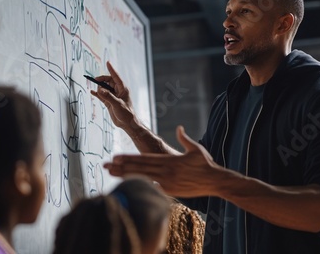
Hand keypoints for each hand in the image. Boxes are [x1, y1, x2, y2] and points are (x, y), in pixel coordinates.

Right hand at [90, 62, 136, 130]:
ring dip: (99, 87)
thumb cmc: (126, 113)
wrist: (127, 123)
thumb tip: (100, 89)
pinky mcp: (109, 102)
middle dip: (102, 80)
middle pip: (108, 81)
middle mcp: (117, 91)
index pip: (116, 76)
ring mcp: (113, 96)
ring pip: (104, 88)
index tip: (108, 62)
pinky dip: (97, 93)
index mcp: (122, 89)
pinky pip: (102, 95)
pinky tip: (92, 92)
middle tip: (95, 80)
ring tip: (95, 89)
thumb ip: (108, 97)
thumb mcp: (117, 104)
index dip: (111, 69)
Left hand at [104, 126, 225, 197]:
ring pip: (142, 179)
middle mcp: (165, 171)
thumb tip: (179, 128)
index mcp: (168, 160)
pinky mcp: (170, 192)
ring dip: (125, 176)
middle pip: (138, 169)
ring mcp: (167, 182)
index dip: (127, 158)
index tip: (115, 157)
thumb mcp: (196, 148)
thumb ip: (184, 138)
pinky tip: (128, 186)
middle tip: (105, 165)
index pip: (143, 159)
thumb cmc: (206, 164)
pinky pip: (152, 188)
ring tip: (111, 174)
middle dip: (120, 167)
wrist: (215, 181)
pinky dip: (140, 187)